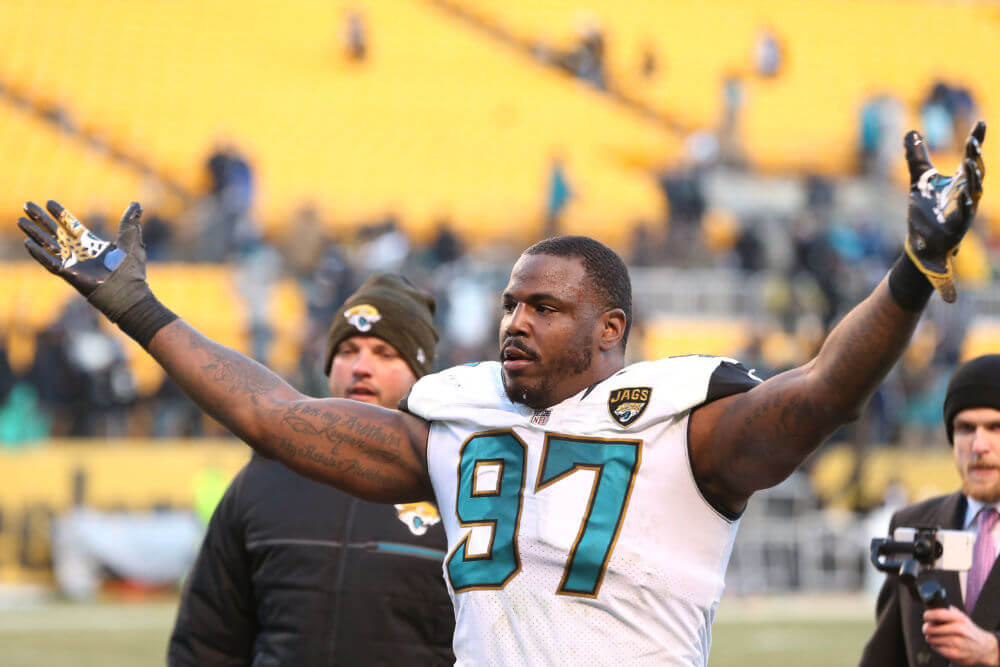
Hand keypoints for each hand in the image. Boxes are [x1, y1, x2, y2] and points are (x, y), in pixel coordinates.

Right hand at [18, 200, 151, 320]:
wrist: (128, 292)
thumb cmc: (131, 270)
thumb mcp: (131, 241)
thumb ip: (130, 223)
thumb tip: (136, 204)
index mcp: (91, 243)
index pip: (70, 225)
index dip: (60, 214)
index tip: (49, 202)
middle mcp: (79, 252)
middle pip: (54, 232)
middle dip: (41, 219)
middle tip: (27, 205)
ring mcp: (73, 263)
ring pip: (48, 244)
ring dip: (34, 233)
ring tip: (20, 220)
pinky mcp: (69, 274)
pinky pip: (50, 263)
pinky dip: (40, 254)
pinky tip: (28, 243)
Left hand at [904, 121, 985, 302]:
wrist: (923, 244)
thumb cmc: (927, 212)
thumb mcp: (919, 180)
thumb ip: (916, 157)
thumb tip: (910, 132)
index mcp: (960, 181)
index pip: (970, 157)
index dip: (976, 141)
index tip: (981, 122)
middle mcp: (967, 193)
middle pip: (975, 171)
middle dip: (974, 155)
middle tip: (972, 140)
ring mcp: (965, 210)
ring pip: (974, 191)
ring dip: (973, 176)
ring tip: (970, 161)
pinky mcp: (958, 227)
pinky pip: (965, 214)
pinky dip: (966, 204)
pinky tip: (967, 195)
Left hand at [923, 605, 999, 665]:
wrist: (984, 648)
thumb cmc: (969, 631)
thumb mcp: (962, 617)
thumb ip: (948, 611)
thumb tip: (933, 605)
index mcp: (960, 619)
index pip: (938, 614)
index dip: (928, 615)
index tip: (926, 617)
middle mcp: (959, 630)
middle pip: (931, 628)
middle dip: (926, 628)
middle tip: (927, 628)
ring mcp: (958, 643)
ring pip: (932, 639)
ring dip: (930, 638)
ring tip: (934, 636)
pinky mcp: (955, 654)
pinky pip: (937, 648)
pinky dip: (935, 646)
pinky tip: (940, 644)